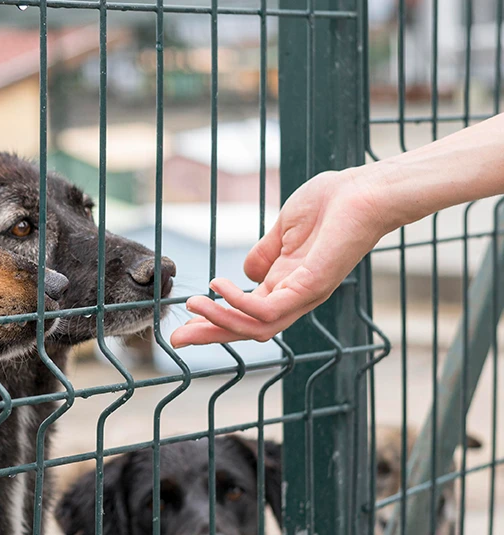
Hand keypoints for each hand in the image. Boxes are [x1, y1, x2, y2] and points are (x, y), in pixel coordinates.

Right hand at [170, 168, 387, 347]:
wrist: (365, 190)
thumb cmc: (331, 202)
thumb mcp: (284, 229)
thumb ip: (264, 253)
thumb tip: (244, 272)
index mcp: (286, 284)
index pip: (246, 313)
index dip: (215, 319)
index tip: (185, 322)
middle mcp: (294, 296)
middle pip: (247, 329)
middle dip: (210, 335)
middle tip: (176, 338)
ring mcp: (303, 295)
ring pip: (255, 327)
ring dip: (219, 321)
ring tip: (193, 304)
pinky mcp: (311, 287)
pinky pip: (267, 310)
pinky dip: (238, 303)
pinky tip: (219, 285)